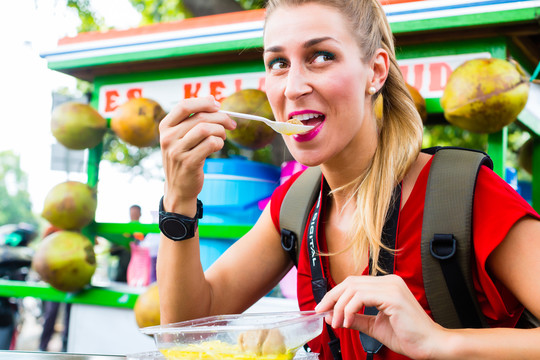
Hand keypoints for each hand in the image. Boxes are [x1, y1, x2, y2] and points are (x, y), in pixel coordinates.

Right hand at [159, 96, 235, 212]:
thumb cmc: (184, 158)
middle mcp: (168, 138)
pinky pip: (211, 144)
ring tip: (223, 136)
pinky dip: (219, 142)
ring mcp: (177, 151)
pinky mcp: (189, 163)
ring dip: (220, 130)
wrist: (178, 188)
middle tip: (230, 123)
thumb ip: (192, 120)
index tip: (217, 105)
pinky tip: (218, 146)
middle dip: (220, 117)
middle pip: (199, 117)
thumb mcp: (181, 138)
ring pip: (206, 129)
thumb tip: (213, 100)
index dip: (203, 103)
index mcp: (165, 127)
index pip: (184, 106)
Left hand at [315, 274, 445, 359]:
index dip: (335, 294)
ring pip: (353, 288)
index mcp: (386, 285)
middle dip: (332, 298)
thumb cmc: (409, 337)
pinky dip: (350, 309)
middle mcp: (389, 281)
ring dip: (340, 306)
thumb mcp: (375, 326)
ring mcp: (391, 286)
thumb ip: (356, 319)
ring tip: (338, 323)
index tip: (324, 309)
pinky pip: (361, 297)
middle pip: (350, 282)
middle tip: (323, 313)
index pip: (353, 283)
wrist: (431, 346)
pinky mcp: (393, 296)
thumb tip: (333, 315)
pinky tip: (348, 321)